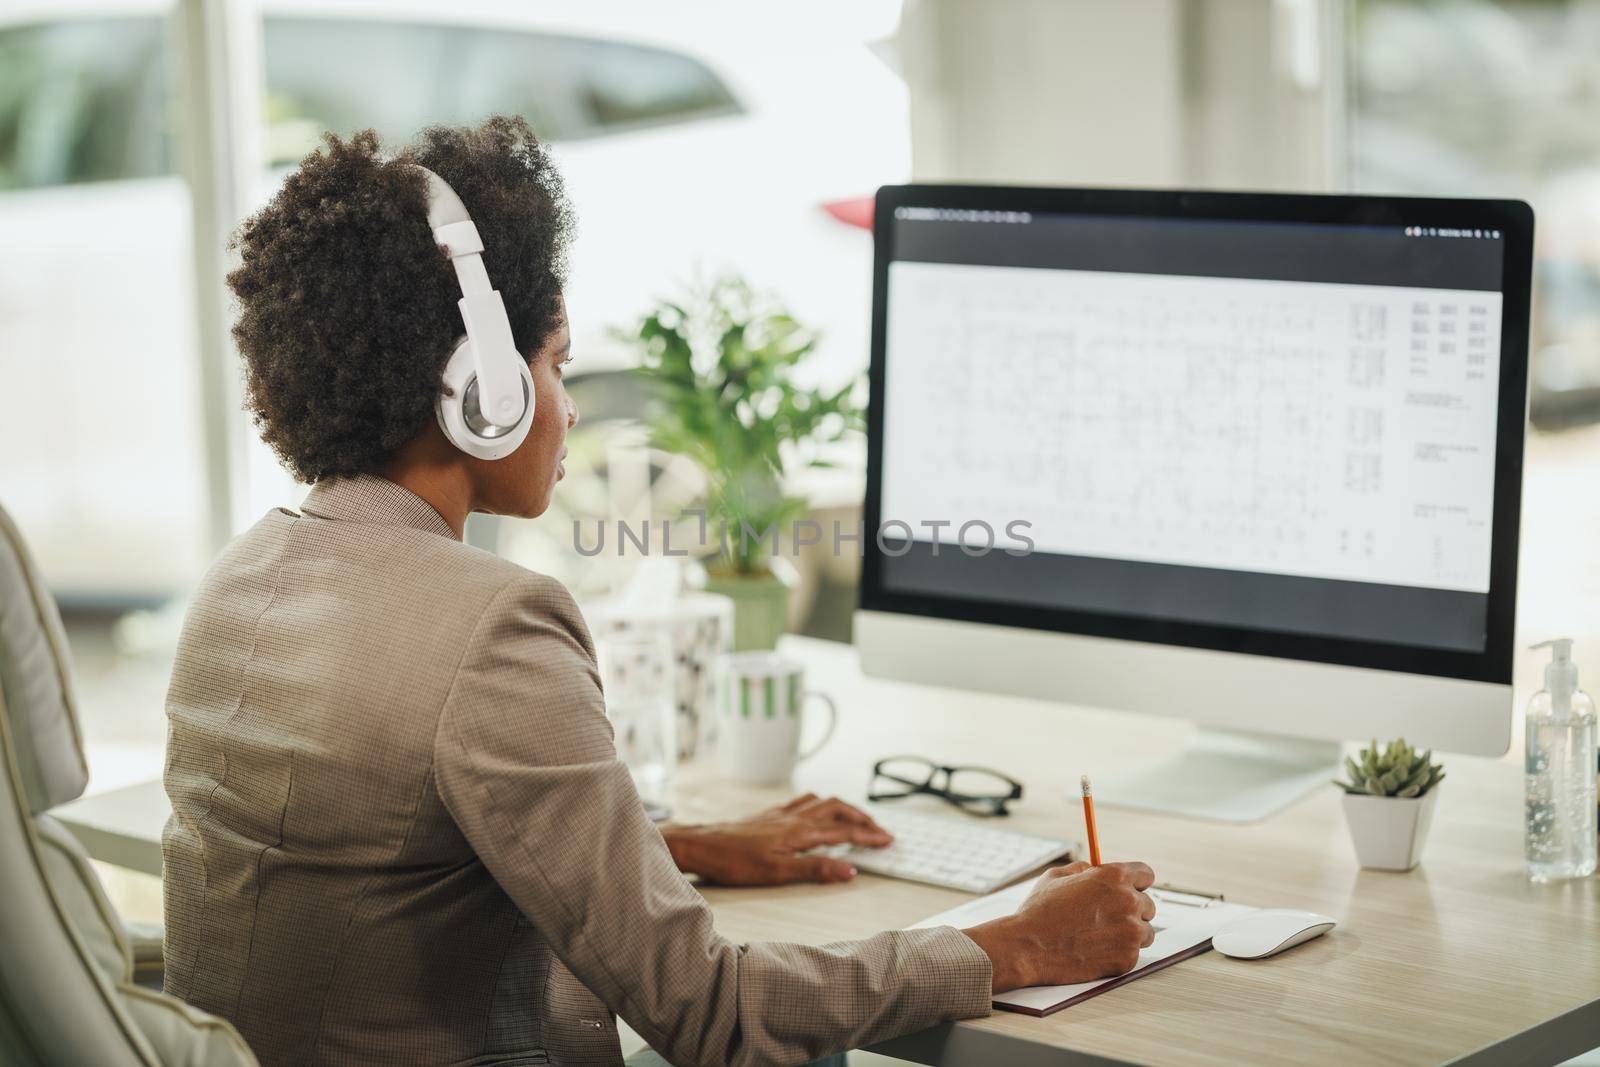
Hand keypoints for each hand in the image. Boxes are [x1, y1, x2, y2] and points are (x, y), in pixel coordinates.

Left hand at [662, 794, 892, 885]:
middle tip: (879, 829)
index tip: (888, 840)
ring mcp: (780, 813)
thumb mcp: (778, 873)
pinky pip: (803, 802)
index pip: (844, 830)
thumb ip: (816, 869)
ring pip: (821, 801)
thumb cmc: (734, 861)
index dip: (868, 835)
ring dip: (843, 808)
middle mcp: (793, 817)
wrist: (700, 844)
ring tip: (855, 818)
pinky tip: (815, 811)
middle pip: (837, 808)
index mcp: (800, 831)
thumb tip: (850, 870)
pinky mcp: (768, 815)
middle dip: (862, 817)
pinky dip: (819, 804)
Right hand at [962, 861, 1156, 992]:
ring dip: (1130, 933)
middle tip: (1109, 917)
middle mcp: (1128, 902)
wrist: (1028, 947)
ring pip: (1145, 931)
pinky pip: (1134, 954)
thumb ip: (1082, 869)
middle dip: (1132, 910)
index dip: (1136, 882)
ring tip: (1102, 936)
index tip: (1130, 889)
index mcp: (1114, 877)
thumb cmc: (1039, 912)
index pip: (1146, 874)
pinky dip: (1119, 953)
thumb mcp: (1056, 876)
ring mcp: (1131, 932)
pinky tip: (1097, 950)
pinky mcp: (1127, 958)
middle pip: (1148, 904)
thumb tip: (1093, 869)